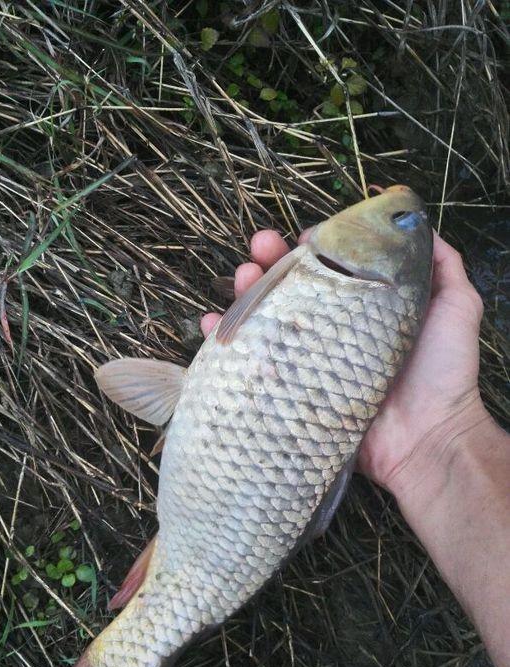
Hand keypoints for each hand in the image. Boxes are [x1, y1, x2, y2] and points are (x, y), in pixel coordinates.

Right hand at [201, 228, 487, 495]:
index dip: (312, 247)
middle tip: (260, 244)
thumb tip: (419, 223)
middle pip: (291, 286)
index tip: (305, 236)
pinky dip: (226, 341)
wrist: (427, 439)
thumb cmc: (443, 372)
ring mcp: (308, 358)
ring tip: (241, 275)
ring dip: (246, 290)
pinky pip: (251, 361)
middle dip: (270, 259)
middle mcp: (331, 328)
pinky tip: (214, 324)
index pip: (328, 267)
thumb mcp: (456, 306)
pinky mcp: (291, 388)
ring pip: (266, 316)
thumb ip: (443, 266)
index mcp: (362, 306)